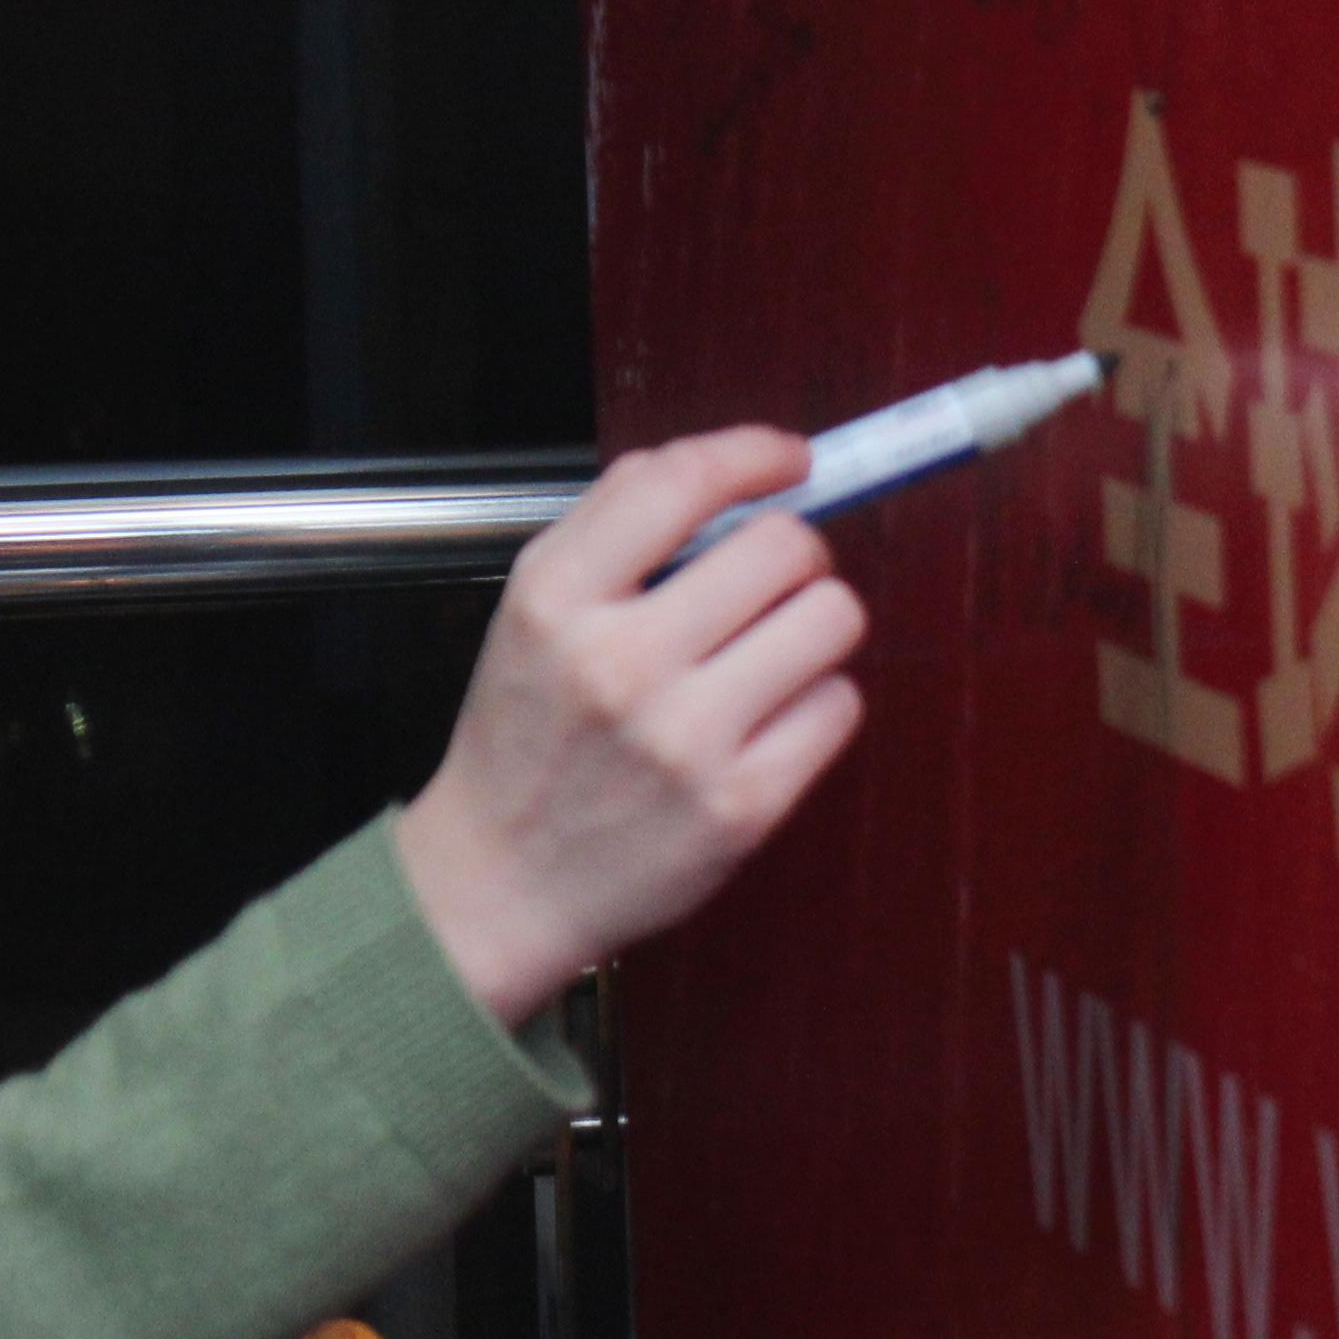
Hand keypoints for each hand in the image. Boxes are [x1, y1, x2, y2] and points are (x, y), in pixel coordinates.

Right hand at [394, 427, 869, 1028]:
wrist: (499, 884)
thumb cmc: (528, 738)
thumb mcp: (531, 611)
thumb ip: (616, 530)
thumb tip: (738, 470)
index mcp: (555, 599)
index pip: (680, 482)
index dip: (757, 454)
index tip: (790, 460)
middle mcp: (619, 663)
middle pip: (783, 547)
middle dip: (795, 555)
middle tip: (772, 585)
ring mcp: (685, 739)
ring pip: (831, 618)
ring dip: (814, 624)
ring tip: (769, 654)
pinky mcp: (740, 806)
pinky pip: (839, 704)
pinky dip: (817, 702)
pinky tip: (766, 720)